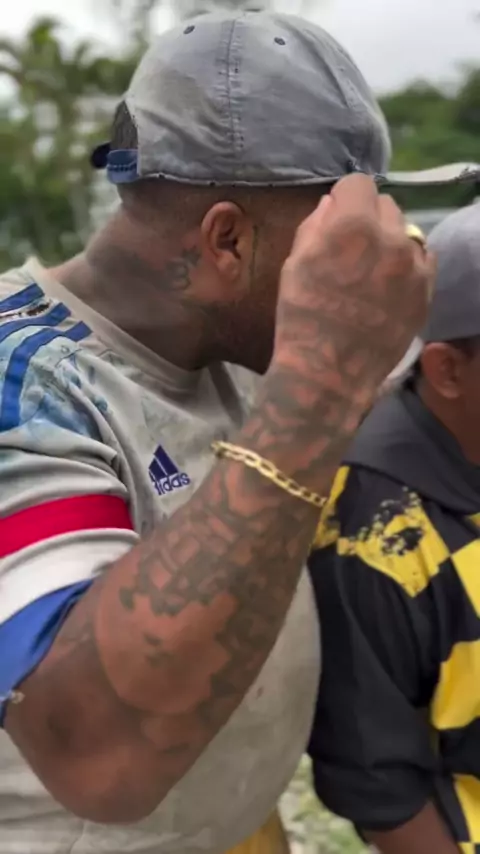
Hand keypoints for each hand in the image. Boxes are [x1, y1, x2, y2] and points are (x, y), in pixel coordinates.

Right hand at [272, 174, 433, 406]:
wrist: (329, 370)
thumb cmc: (302, 315)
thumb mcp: (294, 264)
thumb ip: (315, 226)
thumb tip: (332, 205)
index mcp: (353, 224)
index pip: (359, 184)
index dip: (344, 198)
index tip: (337, 216)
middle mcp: (391, 237)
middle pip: (385, 205)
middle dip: (368, 217)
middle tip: (351, 246)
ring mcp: (414, 265)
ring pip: (406, 232)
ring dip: (389, 241)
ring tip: (371, 270)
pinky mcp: (426, 290)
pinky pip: (422, 260)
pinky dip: (407, 265)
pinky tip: (388, 286)